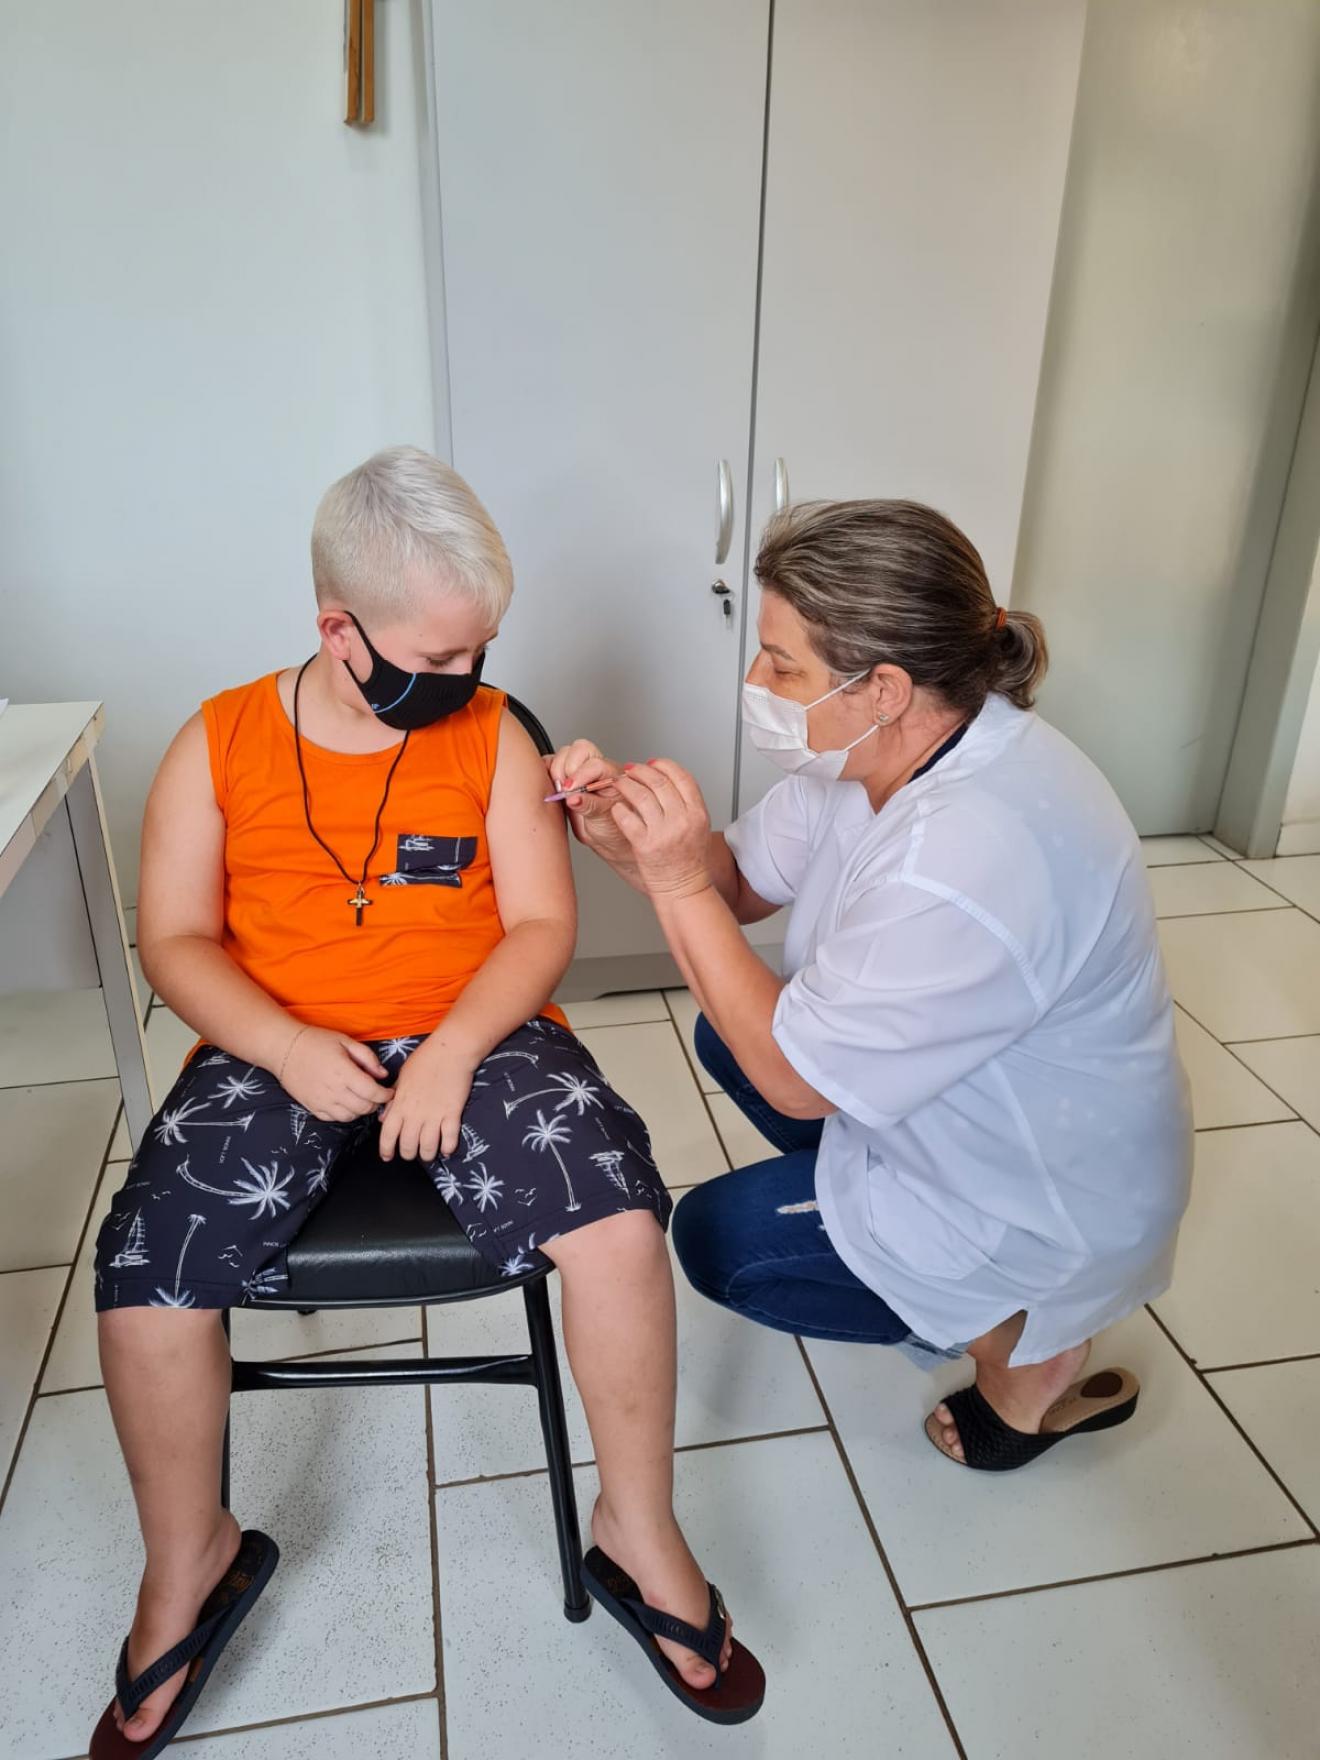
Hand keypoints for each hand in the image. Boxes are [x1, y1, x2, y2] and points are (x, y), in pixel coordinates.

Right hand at [280, 1028, 391, 1121]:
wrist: (284, 1048)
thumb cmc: (316, 1041)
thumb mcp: (346, 1041)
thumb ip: (368, 1058)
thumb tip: (383, 1075)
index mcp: (344, 1073)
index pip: (373, 1093)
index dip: (385, 1095)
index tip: (389, 1091)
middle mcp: (333, 1090)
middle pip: (364, 1108)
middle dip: (375, 1103)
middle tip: (377, 1095)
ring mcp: (321, 1101)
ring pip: (350, 1117)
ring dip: (360, 1110)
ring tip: (361, 1099)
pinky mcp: (311, 1107)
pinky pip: (333, 1118)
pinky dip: (344, 1114)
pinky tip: (345, 1103)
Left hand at [377, 1038, 476, 1161]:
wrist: (450, 1051)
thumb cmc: (424, 1060)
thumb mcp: (402, 1078)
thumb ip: (393, 1101)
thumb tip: (384, 1119)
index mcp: (400, 1104)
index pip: (388, 1135)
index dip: (386, 1150)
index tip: (387, 1157)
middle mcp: (415, 1114)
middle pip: (408, 1146)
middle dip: (409, 1154)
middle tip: (412, 1153)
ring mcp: (435, 1116)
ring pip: (428, 1147)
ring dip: (427, 1155)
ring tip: (429, 1153)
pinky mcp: (452, 1114)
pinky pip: (449, 1139)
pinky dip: (447, 1148)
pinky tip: (446, 1149)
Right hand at [545, 741, 632, 864]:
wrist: (608, 837)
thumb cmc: (614, 827)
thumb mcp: (605, 819)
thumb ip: (589, 806)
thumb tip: (573, 798)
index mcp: (612, 775)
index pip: (594, 763)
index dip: (579, 775)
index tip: (569, 791)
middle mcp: (595, 768)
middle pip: (578, 749)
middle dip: (566, 768)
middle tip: (565, 791)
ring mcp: (578, 771)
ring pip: (563, 754)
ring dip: (555, 771)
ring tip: (559, 792)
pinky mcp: (562, 777)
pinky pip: (549, 764)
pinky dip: (545, 772)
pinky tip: (550, 789)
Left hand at [608, 760, 712, 899]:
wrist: (684, 887)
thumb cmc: (689, 859)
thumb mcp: (698, 826)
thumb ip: (686, 802)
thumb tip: (665, 777)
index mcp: (698, 813)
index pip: (682, 777)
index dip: (664, 765)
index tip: (652, 762)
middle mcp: (682, 820)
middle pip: (659, 781)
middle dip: (640, 771)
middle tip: (629, 770)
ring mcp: (663, 832)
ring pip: (640, 795)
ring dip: (625, 785)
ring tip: (618, 783)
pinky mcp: (644, 844)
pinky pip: (626, 817)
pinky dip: (618, 809)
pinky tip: (617, 808)